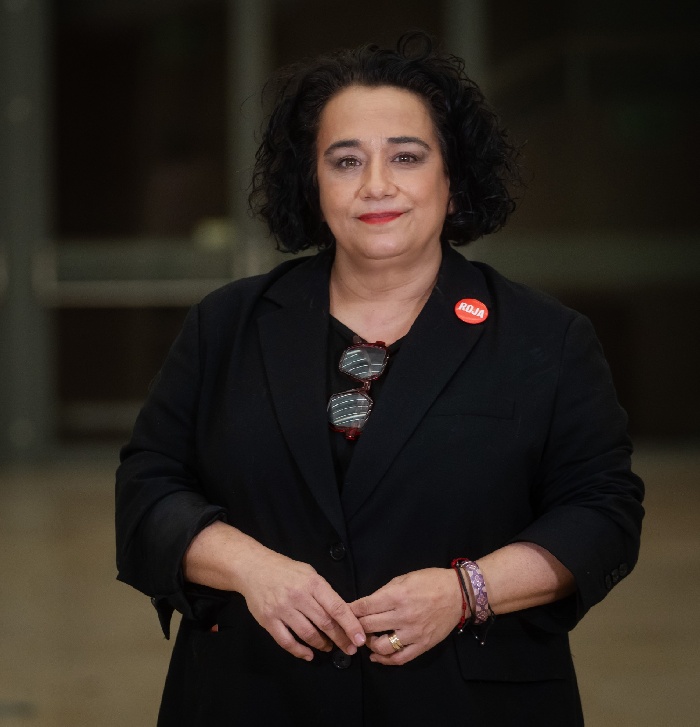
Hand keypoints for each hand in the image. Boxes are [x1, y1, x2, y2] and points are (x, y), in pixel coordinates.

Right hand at [236, 548, 365, 661]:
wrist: (253, 568)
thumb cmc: (285, 570)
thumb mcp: (309, 573)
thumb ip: (323, 592)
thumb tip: (341, 613)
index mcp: (312, 583)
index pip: (336, 607)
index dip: (350, 625)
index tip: (360, 639)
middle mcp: (298, 596)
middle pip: (325, 623)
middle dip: (340, 639)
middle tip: (350, 649)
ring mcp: (282, 609)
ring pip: (308, 634)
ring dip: (321, 645)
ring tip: (328, 648)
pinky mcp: (268, 620)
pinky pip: (287, 641)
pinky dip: (300, 651)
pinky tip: (309, 654)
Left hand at [349, 568, 461, 664]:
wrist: (459, 594)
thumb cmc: (430, 581)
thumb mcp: (405, 578)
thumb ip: (385, 591)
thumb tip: (367, 603)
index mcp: (398, 596)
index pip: (366, 606)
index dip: (351, 609)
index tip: (342, 611)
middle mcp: (404, 616)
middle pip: (369, 626)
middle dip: (355, 626)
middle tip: (349, 626)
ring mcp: (413, 633)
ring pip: (382, 646)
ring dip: (368, 643)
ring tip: (365, 638)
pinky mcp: (422, 645)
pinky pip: (400, 658)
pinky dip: (385, 660)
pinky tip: (376, 656)